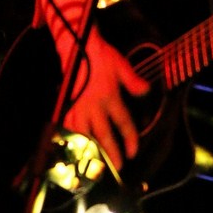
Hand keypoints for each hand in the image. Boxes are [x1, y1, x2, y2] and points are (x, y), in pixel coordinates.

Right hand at [59, 27, 149, 171]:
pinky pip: (66, 125)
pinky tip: (71, 146)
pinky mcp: (66, 104)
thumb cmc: (100, 54)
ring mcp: (78, 106)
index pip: (124, 123)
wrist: (77, 46)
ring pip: (84, 134)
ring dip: (90, 150)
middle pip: (104, 135)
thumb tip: (146, 91)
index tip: (133, 151)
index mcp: (111, 97)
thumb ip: (134, 81)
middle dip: (111, 153)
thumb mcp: (122, 65)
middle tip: (117, 166)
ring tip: (94, 162)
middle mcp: (95, 106)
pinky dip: (69, 137)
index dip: (130, 139)